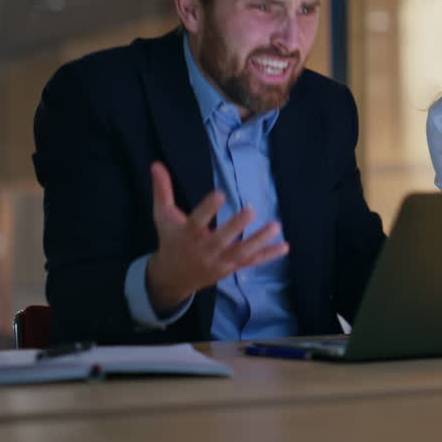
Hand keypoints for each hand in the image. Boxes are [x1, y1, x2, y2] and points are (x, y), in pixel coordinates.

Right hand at [145, 162, 288, 314]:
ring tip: (276, 226)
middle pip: (220, 240)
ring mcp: (219, 262)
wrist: (173, 278)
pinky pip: (251, 262)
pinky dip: (268, 255)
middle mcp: (203, 251)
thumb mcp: (163, 216)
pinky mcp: (230, 268)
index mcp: (186, 236)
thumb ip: (162, 190)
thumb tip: (156, 164)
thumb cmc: (170, 240)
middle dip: (235, 226)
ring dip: (259, 241)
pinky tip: (285, 246)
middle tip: (251, 210)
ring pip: (240, 253)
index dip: (207, 209)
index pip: (196, 222)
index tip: (219, 193)